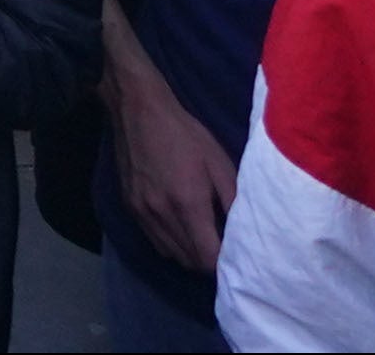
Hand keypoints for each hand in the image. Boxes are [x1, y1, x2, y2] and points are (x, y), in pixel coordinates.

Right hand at [105, 29, 239, 270]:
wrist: (138, 111)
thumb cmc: (185, 134)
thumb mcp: (219, 162)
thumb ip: (233, 201)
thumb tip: (245, 233)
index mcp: (188, 203)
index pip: (207, 257)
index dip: (224, 262)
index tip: (235, 253)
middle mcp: (162, 214)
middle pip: (190, 261)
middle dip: (208, 260)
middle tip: (222, 245)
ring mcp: (142, 213)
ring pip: (171, 255)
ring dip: (189, 254)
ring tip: (202, 237)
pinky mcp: (130, 208)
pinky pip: (155, 241)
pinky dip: (171, 243)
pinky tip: (180, 226)